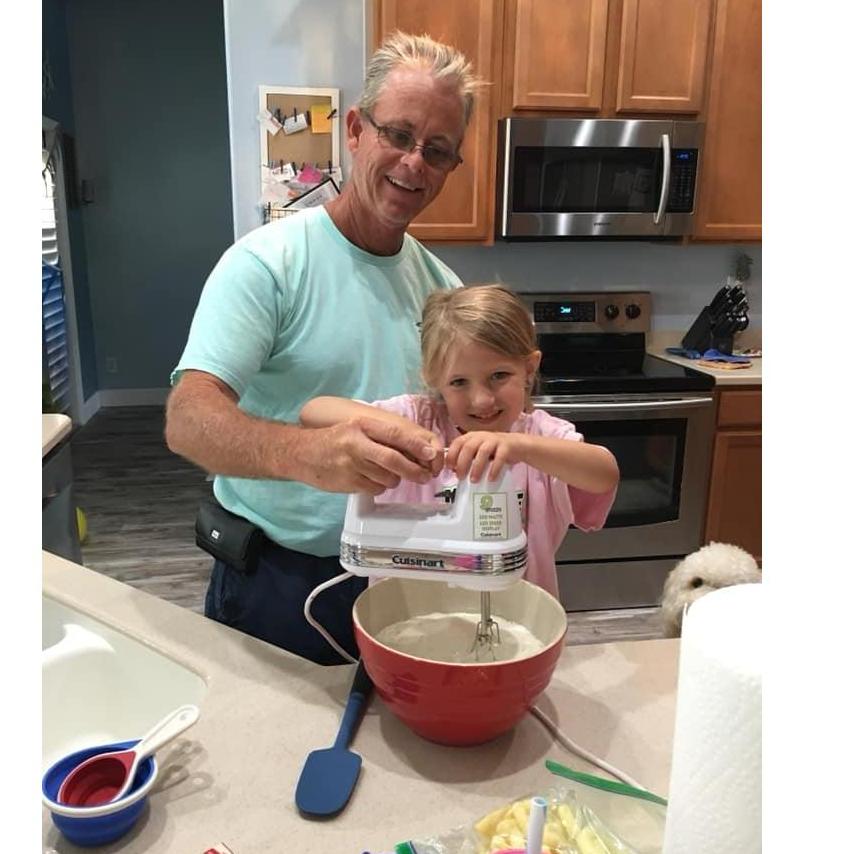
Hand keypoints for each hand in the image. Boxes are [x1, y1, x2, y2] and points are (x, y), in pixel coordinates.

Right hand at [299, 416, 443, 493]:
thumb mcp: (356, 428)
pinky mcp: (348, 482)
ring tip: (387, 473)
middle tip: (425, 476)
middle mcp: (357, 444)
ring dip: (395, 479)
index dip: (415, 445)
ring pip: (387, 477)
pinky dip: (379, 486)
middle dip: (414, 470)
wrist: (302, 453)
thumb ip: (381, 435)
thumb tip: (415, 448)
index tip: (430, 454)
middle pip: (393, 460)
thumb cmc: (334, 439)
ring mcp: (351, 465)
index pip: (394, 434)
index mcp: (361, 426)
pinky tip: (370, 478)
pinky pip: (375, 488)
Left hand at [445, 432, 524, 482]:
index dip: (451, 455)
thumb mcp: (478, 452)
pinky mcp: (507, 446)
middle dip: (462, 463)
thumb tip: (454, 471)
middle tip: (460, 477)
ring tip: (474, 480)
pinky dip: (494, 469)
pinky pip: (499, 457)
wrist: (517, 445)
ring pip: (483, 452)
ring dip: (477, 467)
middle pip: (468, 447)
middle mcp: (482, 436)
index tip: (449, 468)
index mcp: (472, 436)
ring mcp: (495, 440)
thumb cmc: (494, 451)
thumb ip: (467, 459)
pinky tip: (490, 479)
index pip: (457, 442)